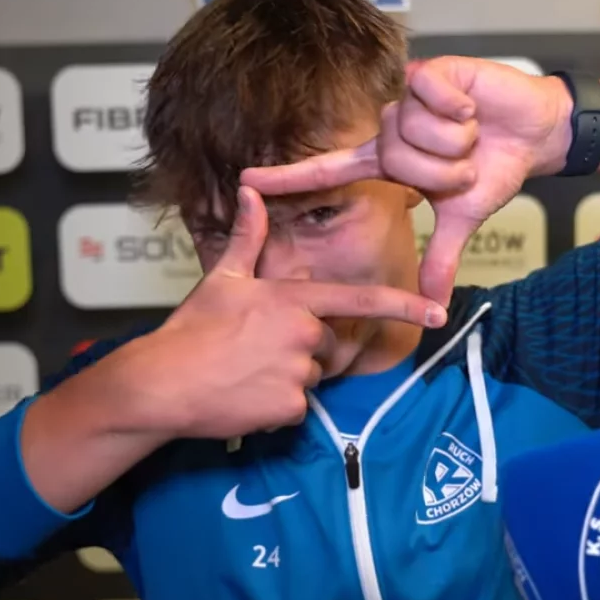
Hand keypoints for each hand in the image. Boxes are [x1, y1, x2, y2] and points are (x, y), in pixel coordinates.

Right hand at [117, 186, 446, 440]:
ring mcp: (299, 372)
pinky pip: (297, 409)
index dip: (404, 304)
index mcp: (292, 299)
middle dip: (301, 350)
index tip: (438, 312)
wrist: (161, 383)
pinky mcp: (290, 408)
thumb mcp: (222, 278)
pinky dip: (275, 408)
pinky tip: (244, 397)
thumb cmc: (191, 329)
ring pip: (311, 378)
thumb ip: (248, 236)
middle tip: (254, 351)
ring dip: (286, 379)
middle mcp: (303, 333)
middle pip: (327, 346)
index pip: (360, 299)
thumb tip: (251, 191)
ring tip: (244, 373)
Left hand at [241, 56, 571, 305]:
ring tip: (472, 133)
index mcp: (386, 162)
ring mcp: (407, 98)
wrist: (534, 134)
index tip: (246, 182)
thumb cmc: (494, 169)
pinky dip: (462, 110)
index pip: (327, 171)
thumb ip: (440, 257)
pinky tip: (473, 106)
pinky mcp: (430, 72)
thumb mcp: (463, 218)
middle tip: (466, 163)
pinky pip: (433, 98)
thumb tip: (433, 307)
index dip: (287, 177)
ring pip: (416, 133)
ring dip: (456, 143)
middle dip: (442, 171)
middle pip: (395, 160)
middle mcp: (388, 128)